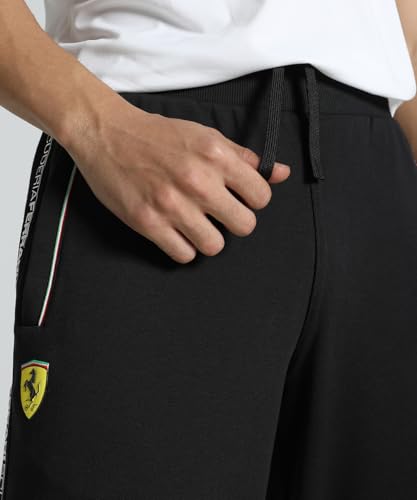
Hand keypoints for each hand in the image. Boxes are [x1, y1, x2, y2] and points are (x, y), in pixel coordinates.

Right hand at [66, 97, 290, 263]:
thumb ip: (245, 157)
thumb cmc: (158, 135)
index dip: (252, 200)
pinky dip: (182, 247)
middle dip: (233, 222)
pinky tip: (175, 231)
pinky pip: (183, 255)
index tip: (238, 198)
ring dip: (208, 238)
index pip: (261, 197)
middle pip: (244, 227)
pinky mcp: (148, 223)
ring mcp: (172, 204)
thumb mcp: (206, 136)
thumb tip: (281, 173)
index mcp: (216, 155)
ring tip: (194, 224)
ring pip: (215, 246)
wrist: (108, 134)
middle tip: (217, 213)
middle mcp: (198, 181)